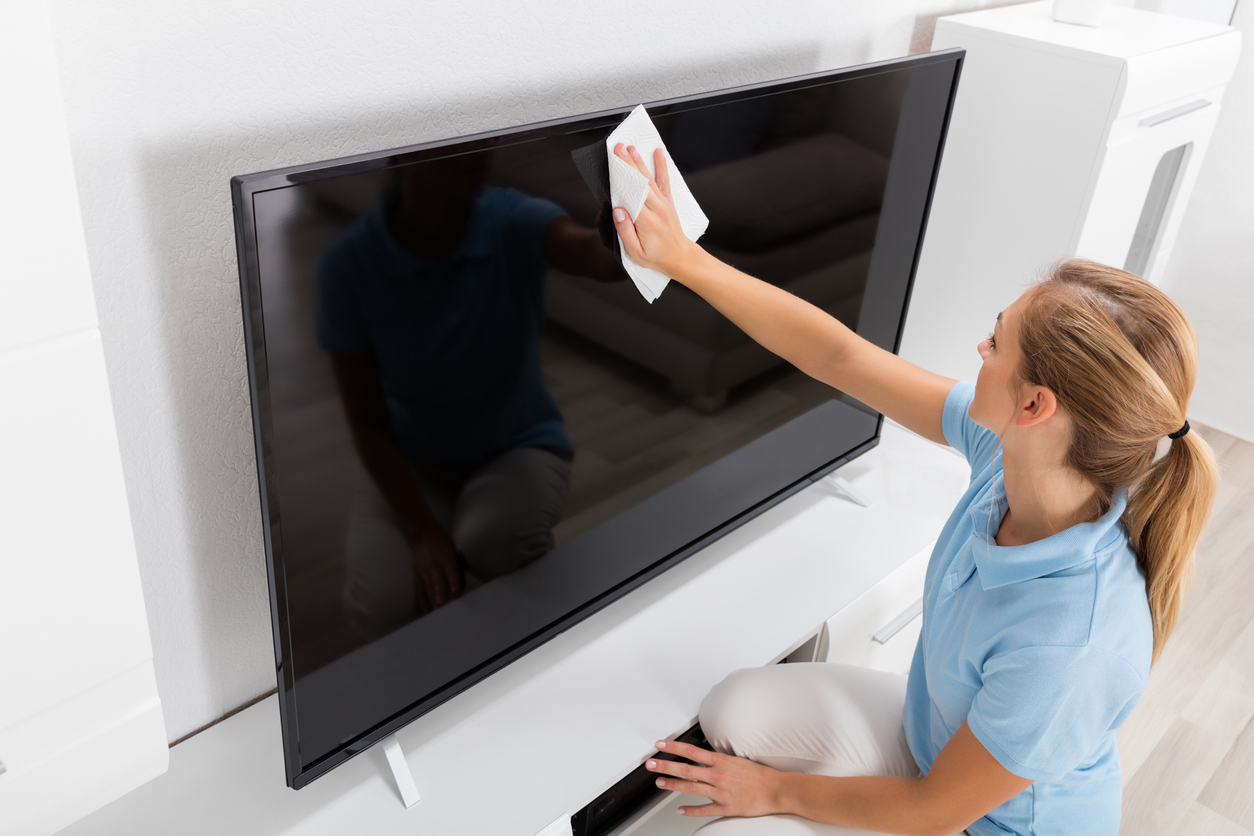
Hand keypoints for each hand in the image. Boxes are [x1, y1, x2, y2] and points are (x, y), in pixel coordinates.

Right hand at [411, 529, 462, 612]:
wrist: (424, 536)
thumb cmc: (443, 545)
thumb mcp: (454, 552)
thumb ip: (458, 567)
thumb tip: (463, 585)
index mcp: (447, 559)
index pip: (451, 571)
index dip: (454, 582)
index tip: (456, 592)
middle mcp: (435, 565)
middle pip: (437, 581)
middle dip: (439, 594)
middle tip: (442, 606)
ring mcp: (425, 571)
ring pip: (428, 587)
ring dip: (431, 600)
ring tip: (435, 611)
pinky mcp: (418, 575)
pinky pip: (420, 590)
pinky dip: (423, 601)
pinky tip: (427, 610)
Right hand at [611, 144, 696, 275]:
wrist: (679, 257)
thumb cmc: (655, 257)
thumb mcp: (634, 252)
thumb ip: (624, 231)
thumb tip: (617, 210)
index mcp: (646, 221)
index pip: (632, 194)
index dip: (623, 177)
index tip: (615, 163)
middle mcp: (656, 209)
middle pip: (640, 182)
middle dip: (628, 163)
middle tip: (619, 147)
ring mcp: (664, 204)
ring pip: (649, 178)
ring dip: (639, 162)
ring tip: (631, 147)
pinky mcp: (668, 201)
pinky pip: (665, 181)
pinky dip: (662, 166)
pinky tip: (658, 152)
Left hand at [645, 739, 784, 818]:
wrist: (777, 789)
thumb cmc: (760, 775)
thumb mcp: (737, 759)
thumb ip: (718, 760)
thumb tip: (703, 757)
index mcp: (721, 761)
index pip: (692, 751)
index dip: (674, 747)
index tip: (661, 744)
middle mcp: (718, 775)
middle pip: (686, 769)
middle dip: (666, 766)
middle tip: (651, 764)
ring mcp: (721, 792)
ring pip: (691, 788)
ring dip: (673, 785)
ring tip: (660, 783)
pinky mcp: (726, 807)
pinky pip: (705, 810)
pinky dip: (691, 811)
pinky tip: (680, 810)